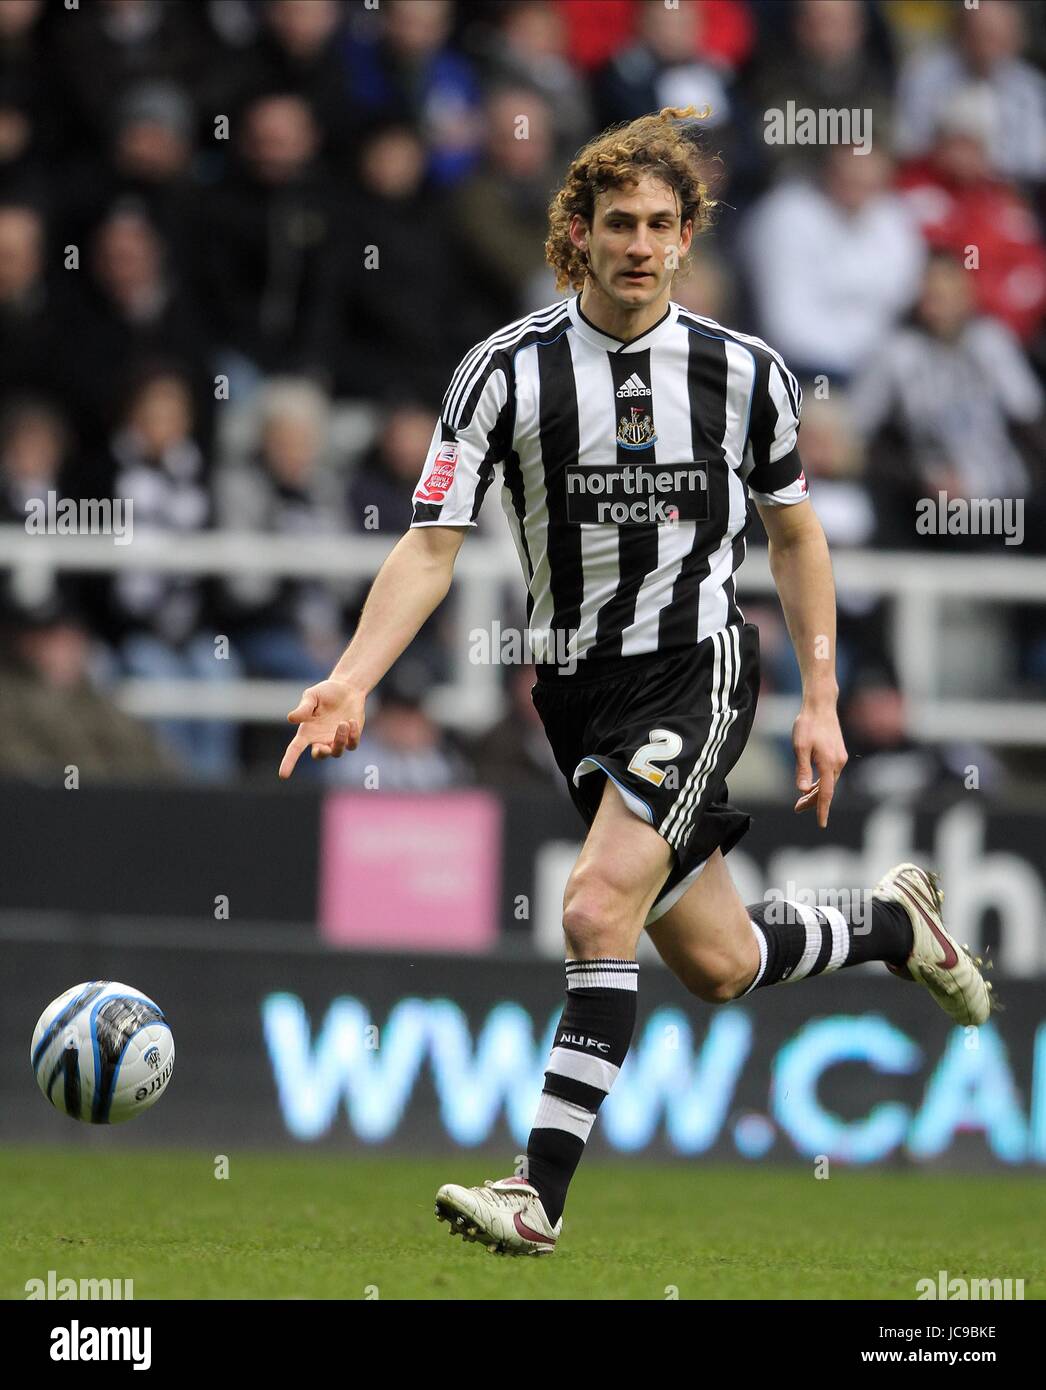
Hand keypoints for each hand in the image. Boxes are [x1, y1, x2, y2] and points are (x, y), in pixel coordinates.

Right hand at [278, 679, 365, 778]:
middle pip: (319, 755)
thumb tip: (291, 719)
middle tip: (324, 746)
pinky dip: (352, 735)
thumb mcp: (312, 696)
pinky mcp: (351, 738)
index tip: (283, 775)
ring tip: (343, 723)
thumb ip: (303, 708)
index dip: (288, 762)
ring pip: (336, 752)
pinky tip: (351, 721)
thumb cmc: (326, 692)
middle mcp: (320, 739)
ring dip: (339, 739)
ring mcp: (336, 740)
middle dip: (322, 753)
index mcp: (307, 731)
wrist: (347, 688)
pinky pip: (351, 745)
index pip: (295, 749)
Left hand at [792, 700, 846, 828]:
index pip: (825, 793)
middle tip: (797, 808)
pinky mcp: (838, 753)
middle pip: (827, 790)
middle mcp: (838, 763)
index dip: (822, 809)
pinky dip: (820, 782)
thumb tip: (802, 790)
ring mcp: (840, 758)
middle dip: (813, 802)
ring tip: (801, 800)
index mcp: (829, 764)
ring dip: (816, 792)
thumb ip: (802, 769)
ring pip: (828, 782)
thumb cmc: (808, 725)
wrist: (820, 706)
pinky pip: (830, 774)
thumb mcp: (799, 748)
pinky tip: (810, 785)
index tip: (821, 824)